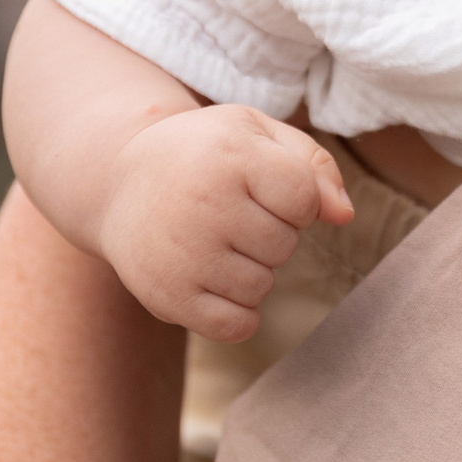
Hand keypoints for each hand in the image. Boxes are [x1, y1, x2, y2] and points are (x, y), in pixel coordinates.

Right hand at [96, 106, 353, 341]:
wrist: (117, 181)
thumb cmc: (206, 154)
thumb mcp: (258, 134)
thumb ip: (314, 166)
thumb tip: (345, 216)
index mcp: (232, 154)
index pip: (305, 200)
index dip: (296, 199)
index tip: (264, 187)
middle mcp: (204, 204)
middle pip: (285, 245)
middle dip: (271, 232)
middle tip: (230, 213)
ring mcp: (183, 255)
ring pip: (262, 287)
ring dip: (252, 269)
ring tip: (215, 241)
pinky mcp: (167, 297)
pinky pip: (236, 327)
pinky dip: (237, 313)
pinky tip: (215, 280)